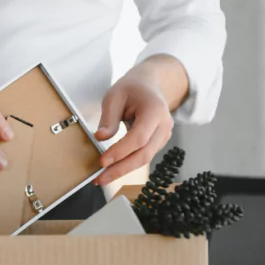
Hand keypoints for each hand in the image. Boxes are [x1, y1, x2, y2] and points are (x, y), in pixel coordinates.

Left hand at [93, 56, 187, 185]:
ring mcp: (163, 136)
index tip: (102, 161)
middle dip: (121, 169)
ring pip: (144, 159)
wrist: (149, 86)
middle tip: (100, 179)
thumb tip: (101, 137)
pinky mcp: (157, 143)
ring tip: (102, 178)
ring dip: (123, 171)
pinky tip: (112, 170)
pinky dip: (127, 165)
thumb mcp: (114, 96)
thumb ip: (108, 118)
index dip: (121, 151)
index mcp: (155, 110)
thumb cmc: (132, 89)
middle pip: (144, 154)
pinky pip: (143, 157)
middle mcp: (164, 126)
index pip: (139, 137)